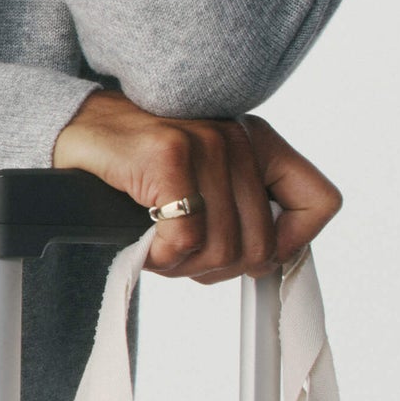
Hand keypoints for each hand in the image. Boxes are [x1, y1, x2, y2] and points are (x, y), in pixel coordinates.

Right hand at [51, 90, 342, 281]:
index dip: (295, 244)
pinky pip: (185, 239)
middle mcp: (239, 140)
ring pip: (222, 250)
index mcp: (259, 145)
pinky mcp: (170, 157)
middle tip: (184, 257)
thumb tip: (270, 263)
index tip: (259, 258)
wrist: (79, 131)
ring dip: (184, 265)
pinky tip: (147, 242)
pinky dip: (161, 256)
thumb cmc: (141, 168)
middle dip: (217, 269)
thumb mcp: (207, 183)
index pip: (320, 203)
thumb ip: (243, 211)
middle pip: (260, 248)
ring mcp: (206, 144)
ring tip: (160, 245)